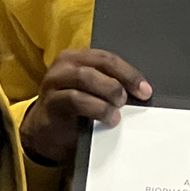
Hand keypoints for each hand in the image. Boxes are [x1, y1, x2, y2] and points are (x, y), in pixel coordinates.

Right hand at [20, 49, 151, 164]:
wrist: (44, 132)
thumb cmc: (72, 110)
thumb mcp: (90, 93)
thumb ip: (108, 87)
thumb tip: (139, 93)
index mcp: (77, 58)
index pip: (107, 58)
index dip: (129, 73)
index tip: (145, 90)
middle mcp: (64, 66)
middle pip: (98, 65)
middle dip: (119, 82)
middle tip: (128, 100)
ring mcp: (54, 83)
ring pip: (85, 78)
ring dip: (107, 94)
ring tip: (117, 112)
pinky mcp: (50, 102)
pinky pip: (75, 100)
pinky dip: (96, 108)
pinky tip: (107, 119)